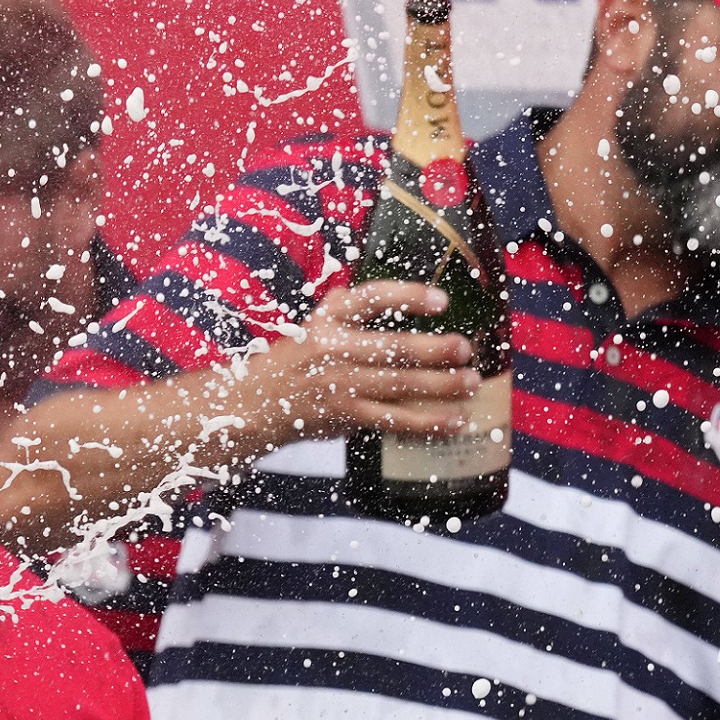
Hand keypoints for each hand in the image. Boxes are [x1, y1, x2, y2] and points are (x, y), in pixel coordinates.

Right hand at [231, 281, 481, 439]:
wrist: (249, 405)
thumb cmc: (286, 364)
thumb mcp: (308, 328)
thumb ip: (342, 313)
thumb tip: (369, 297)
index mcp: (325, 320)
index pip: (371, 299)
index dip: (409, 297)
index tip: (440, 302)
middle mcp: (332, 349)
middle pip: (393, 347)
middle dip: (436, 349)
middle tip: (466, 349)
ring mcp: (338, 384)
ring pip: (399, 384)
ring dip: (441, 384)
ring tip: (471, 381)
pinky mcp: (343, 415)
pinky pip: (392, 419)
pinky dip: (425, 422)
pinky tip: (452, 420)